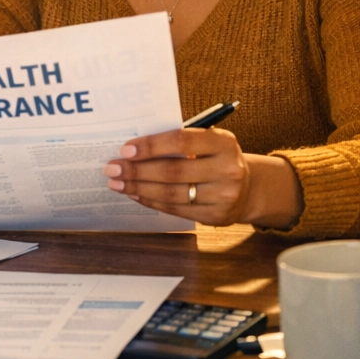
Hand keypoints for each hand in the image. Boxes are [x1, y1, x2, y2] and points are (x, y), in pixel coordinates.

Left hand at [105, 127, 301, 227]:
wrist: (247, 188)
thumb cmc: (216, 158)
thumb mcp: (208, 142)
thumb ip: (179, 142)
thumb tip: (133, 148)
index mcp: (224, 143)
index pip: (181, 141)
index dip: (151, 146)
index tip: (125, 149)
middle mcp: (228, 169)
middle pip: (173, 171)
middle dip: (137, 170)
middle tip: (112, 168)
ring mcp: (224, 196)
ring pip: (172, 193)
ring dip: (139, 188)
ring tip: (117, 183)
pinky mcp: (216, 217)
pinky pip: (176, 209)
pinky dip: (151, 201)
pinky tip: (135, 194)